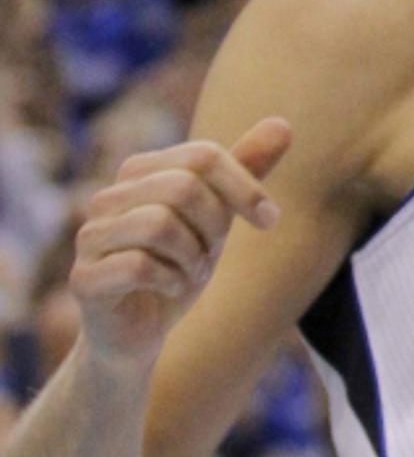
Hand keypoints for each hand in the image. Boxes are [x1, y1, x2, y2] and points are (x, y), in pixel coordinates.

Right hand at [69, 118, 291, 374]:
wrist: (140, 333)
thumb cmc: (179, 264)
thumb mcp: (220, 215)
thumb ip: (246, 169)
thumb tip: (285, 123)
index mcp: (140, 171)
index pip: (203, 155)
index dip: (245, 188)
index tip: (270, 220)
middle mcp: (108, 196)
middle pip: (183, 187)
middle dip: (214, 226)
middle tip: (210, 253)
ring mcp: (90, 237)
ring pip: (160, 224)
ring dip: (194, 257)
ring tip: (189, 272)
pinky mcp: (84, 278)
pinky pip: (139, 266)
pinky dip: (172, 282)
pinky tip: (171, 290)